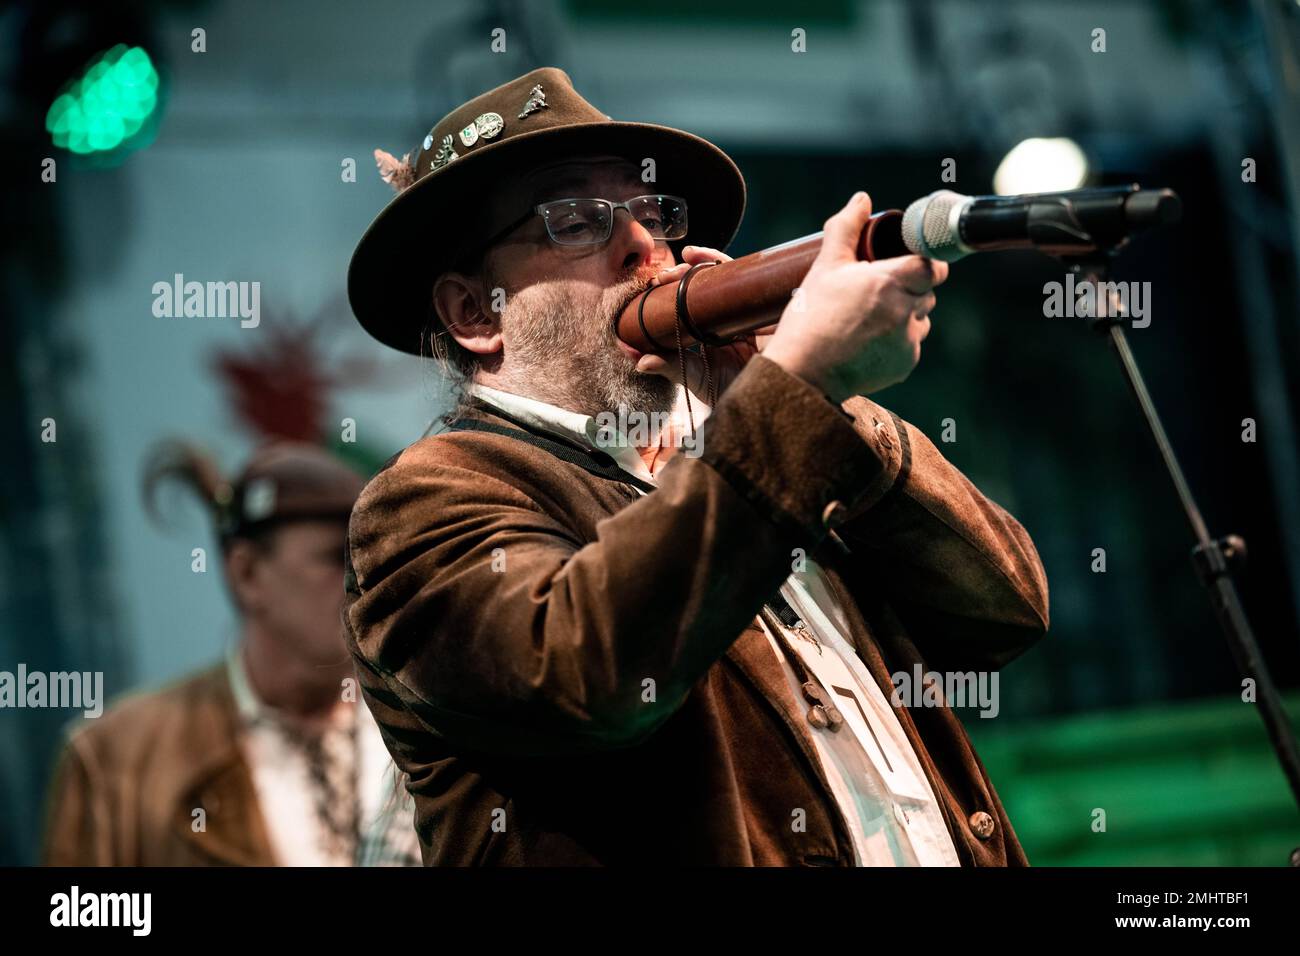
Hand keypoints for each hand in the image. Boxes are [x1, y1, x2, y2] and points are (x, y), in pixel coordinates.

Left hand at [634, 245, 767, 397]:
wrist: (778, 385)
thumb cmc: (740, 390)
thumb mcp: (701, 379)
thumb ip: (673, 368)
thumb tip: (640, 362)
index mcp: (704, 337)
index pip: (678, 312)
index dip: (660, 300)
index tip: (641, 295)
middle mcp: (719, 320)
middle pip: (693, 290)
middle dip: (674, 279)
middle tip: (657, 279)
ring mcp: (737, 308)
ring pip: (710, 278)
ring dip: (690, 265)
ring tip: (676, 261)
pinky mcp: (755, 298)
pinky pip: (734, 272)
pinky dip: (713, 259)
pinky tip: (694, 253)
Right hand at [761, 192, 947, 401]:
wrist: (803, 373)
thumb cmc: (811, 316)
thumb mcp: (825, 267)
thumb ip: (845, 228)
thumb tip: (861, 199)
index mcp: (890, 282)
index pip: (933, 266)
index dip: (925, 263)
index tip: (909, 265)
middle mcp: (905, 312)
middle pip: (927, 292)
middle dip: (909, 289)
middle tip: (876, 293)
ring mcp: (908, 341)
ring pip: (920, 319)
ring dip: (904, 316)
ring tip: (868, 321)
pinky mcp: (905, 365)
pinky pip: (911, 346)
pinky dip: (895, 343)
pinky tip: (867, 343)